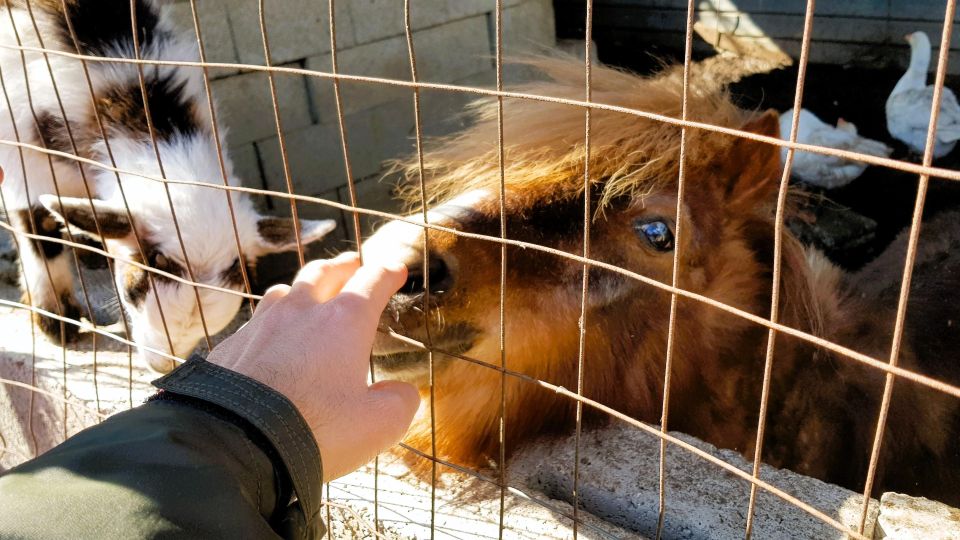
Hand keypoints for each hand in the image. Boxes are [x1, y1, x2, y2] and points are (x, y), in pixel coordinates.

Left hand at [207, 252, 419, 481]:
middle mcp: (302, 311)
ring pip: (284, 291)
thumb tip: (402, 393)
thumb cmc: (314, 429)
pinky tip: (268, 339)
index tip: (396, 272)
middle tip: (352, 264)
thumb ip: (399, 404)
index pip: (372, 282)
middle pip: (324, 273)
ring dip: (302, 290)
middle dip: (343, 267)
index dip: (388, 274)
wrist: (234, 442)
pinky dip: (269, 324)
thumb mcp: (377, 426)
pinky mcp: (230, 346)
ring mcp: (261, 325)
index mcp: (345, 321)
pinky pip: (255, 324)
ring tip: (307, 296)